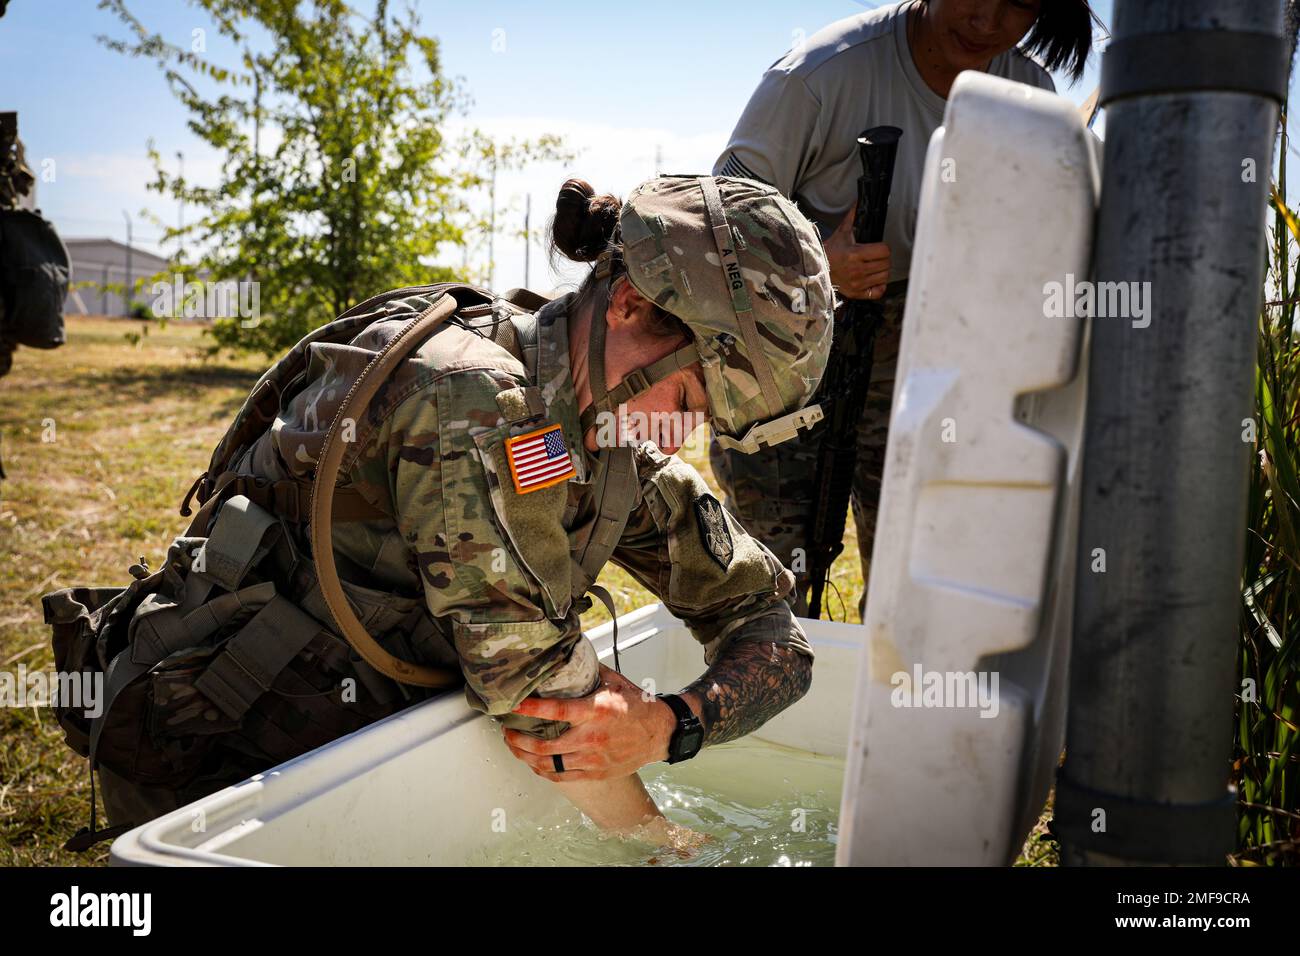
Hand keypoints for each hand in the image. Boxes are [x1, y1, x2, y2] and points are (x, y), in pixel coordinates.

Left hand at [503, 664, 675, 781]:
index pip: (556, 711)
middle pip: (545, 746)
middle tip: (507, 730)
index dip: (532, 708)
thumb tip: (567, 653)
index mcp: (596, 711)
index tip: (513, 704)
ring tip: (514, 746)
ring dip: (526, 756)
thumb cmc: (637, 706)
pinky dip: (543, 771)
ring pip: (549, 764)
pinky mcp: (595, 772)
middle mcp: (592, 737)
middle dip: (519, 739)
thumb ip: (588, 671)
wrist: (659, 733)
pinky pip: (562, 776)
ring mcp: (593, 758)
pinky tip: (533, 763)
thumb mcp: (614, 682)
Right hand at [824, 202, 890, 299]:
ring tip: (874, 267)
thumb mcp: (842, 232)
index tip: (879, 247)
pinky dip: (879, 286)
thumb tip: (860, 201)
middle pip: (886, 264)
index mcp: (854, 254)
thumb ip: (853, 217)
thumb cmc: (831, 251)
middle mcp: (857, 270)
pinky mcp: (856, 293)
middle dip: (883, 259)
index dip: (884, 248)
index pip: (884, 251)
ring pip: (884, 277)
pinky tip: (873, 279)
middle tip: (877, 257)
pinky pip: (878, 292)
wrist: (817, 269)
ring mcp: (857, 284)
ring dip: (882, 271)